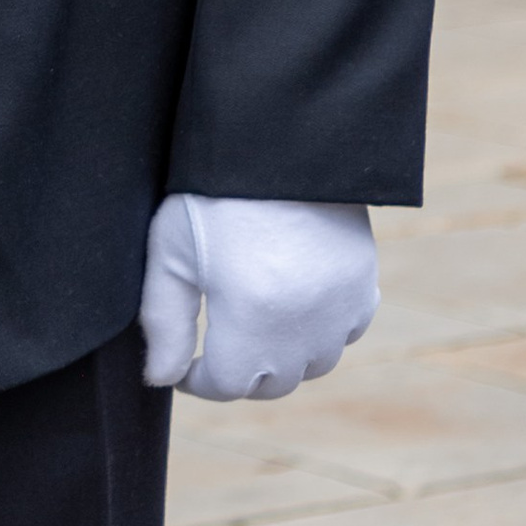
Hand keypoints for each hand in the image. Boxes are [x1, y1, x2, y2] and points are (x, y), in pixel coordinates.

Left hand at [140, 198, 377, 400]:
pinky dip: (323, 332)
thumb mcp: (171, 252)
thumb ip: (163, 322)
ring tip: (254, 327)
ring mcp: (340, 307)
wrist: (281, 140)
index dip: (196, 380)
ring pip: (313, 365)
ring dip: (283, 358)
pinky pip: (347, 332)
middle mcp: (302, 324)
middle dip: (239, 373)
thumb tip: (160, 378)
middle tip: (215, 346)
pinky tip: (297, 305)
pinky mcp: (365, 284)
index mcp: (249, 317)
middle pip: (272, 383)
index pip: (226, 385)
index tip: (183, 364)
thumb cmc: (214, 192)